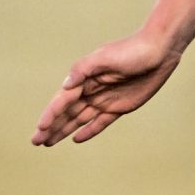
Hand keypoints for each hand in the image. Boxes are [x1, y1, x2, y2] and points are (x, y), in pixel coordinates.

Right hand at [32, 33, 179, 145]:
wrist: (159, 51)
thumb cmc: (131, 50)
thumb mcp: (105, 57)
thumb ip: (83, 70)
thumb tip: (66, 84)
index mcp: (84, 78)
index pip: (62, 100)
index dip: (50, 114)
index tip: (39, 128)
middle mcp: (91, 90)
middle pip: (67, 113)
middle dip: (51, 127)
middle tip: (35, 142)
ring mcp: (104, 99)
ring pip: (79, 119)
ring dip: (63, 130)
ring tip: (48, 143)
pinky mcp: (119, 107)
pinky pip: (100, 122)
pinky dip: (88, 131)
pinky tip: (76, 139)